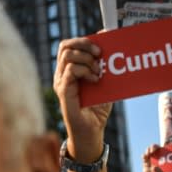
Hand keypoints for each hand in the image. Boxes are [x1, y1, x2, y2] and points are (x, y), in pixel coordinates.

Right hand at [53, 37, 112, 160]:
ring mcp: (61, 83)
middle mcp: (62, 74)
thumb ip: (105, 65)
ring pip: (67, 56)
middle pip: (65, 46)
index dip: (84, 40)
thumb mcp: (105, 83)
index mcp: (69, 70)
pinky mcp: (64, 92)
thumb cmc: (97, 109)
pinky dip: (85, 71)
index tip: (102, 43)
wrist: (92, 132)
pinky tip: (95, 79)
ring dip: (86, 59)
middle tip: (99, 53)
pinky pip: (70, 71)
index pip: (69, 45)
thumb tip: (110, 43)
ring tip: (97, 70)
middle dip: (84, 44)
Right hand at [142, 145, 166, 171]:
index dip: (164, 148)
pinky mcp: (146, 165)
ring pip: (150, 153)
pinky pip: (145, 158)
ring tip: (148, 152)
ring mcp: (152, 163)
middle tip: (154, 149)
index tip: (163, 146)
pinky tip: (144, 156)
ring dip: (149, 150)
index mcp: (165, 164)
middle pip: (157, 151)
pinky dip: (144, 155)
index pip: (165, 153)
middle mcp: (159, 162)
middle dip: (155, 147)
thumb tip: (155, 167)